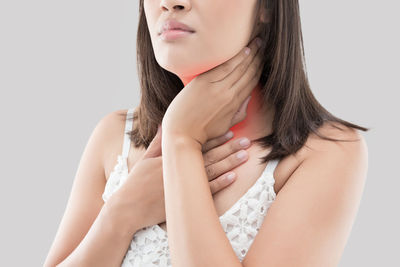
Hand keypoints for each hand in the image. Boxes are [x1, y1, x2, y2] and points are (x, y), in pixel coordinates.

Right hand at [109, 126, 251, 231]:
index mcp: (172, 156)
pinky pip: (206, 191)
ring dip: (229, 163)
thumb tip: (165, 123)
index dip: (215, 138)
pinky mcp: (184, 199)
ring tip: (245, 156)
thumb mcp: (146, 158)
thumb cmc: (136, 182)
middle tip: (247, 141)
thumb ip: (158, 141)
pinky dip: (220, 184)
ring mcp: (183, 184)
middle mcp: (180, 168)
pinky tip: (233, 177)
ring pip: (211, 171)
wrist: (128, 207)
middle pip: (209, 156)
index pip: (198, 144)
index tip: (230, 132)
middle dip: (229, 148)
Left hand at [161, 36, 263, 145]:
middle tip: (263, 45)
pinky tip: (243, 50)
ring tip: (256, 43)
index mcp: (235, 105)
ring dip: (249, 54)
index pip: (251, 83)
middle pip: (248, 73)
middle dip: (257, 58)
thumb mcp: (226, 125)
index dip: (260, 69)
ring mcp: (217, 88)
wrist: (181, 134)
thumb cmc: (202, 131)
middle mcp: (229, 95)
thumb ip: (239, 112)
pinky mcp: (204, 83)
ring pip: (238, 67)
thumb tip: (248, 97)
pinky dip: (235, 58)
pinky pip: (224, 67)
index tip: (264, 59)